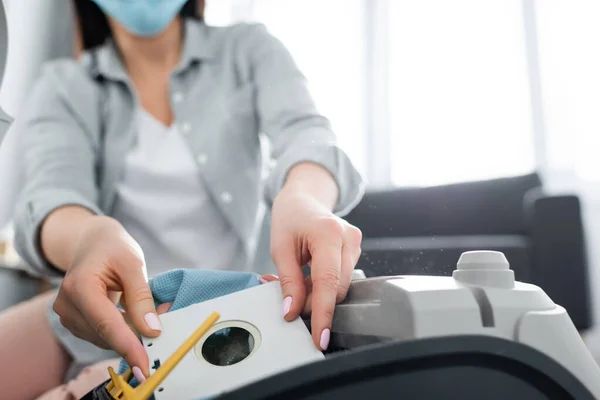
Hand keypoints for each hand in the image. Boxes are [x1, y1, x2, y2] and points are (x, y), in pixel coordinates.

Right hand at [52, 216, 158, 379]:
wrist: (92, 241)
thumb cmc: (113, 247)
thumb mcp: (133, 264)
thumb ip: (141, 297)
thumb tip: (152, 330)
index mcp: (79, 287)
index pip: (107, 324)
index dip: (128, 346)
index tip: (144, 366)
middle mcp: (67, 305)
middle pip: (107, 334)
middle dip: (138, 332)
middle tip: (165, 315)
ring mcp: (67, 316)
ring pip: (106, 337)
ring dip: (132, 330)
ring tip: (151, 309)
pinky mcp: (75, 322)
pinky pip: (103, 334)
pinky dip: (123, 328)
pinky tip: (135, 314)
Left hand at [270, 190, 361, 349]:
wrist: (303, 198)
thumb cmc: (290, 218)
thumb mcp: (280, 249)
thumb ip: (288, 281)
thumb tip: (292, 312)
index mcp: (328, 234)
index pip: (328, 282)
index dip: (324, 313)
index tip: (319, 337)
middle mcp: (348, 238)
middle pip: (337, 289)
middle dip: (315, 302)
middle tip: (291, 300)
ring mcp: (356, 243)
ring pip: (340, 286)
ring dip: (319, 293)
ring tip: (299, 280)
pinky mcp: (356, 249)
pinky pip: (342, 278)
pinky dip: (325, 284)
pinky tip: (311, 274)